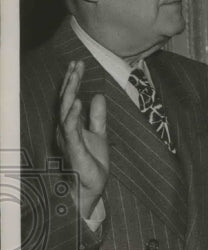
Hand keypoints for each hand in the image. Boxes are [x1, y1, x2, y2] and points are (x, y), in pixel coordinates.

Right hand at [55, 60, 108, 218]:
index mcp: (70, 125)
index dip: (72, 81)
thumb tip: (98, 96)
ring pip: (65, 110)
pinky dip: (73, 113)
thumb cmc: (92, 163)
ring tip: (76, 74)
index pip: (69, 98)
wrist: (92, 187)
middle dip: (71, 80)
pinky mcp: (73, 148)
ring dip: (70, 91)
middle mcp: (64, 129)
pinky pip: (71, 128)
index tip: (78, 64)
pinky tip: (77, 100)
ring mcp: (67, 138)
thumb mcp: (99, 134)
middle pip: (65, 100)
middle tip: (77, 63)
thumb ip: (97, 117)